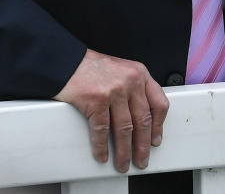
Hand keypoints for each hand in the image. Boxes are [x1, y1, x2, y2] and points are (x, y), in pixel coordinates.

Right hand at [55, 49, 168, 172]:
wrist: (66, 61)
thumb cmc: (91, 67)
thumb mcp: (121, 71)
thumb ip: (133, 89)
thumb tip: (140, 120)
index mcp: (139, 73)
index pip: (159, 103)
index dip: (158, 126)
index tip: (155, 140)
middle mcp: (130, 80)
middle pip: (142, 120)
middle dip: (142, 146)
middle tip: (141, 160)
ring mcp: (114, 90)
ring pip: (124, 129)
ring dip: (124, 151)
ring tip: (123, 163)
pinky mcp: (97, 100)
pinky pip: (102, 130)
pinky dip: (102, 146)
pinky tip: (102, 155)